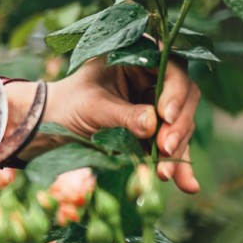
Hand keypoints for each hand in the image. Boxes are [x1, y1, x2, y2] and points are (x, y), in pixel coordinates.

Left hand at [40, 57, 201, 192]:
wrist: (53, 123)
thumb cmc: (68, 104)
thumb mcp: (92, 106)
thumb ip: (122, 114)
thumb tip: (153, 124)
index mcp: (139, 57)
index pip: (172, 69)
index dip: (174, 93)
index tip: (165, 117)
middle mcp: (155, 78)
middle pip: (183, 99)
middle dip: (177, 127)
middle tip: (165, 149)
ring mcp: (157, 104)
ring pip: (180, 125)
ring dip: (177, 151)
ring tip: (165, 174)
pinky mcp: (156, 130)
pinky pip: (172, 145)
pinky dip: (178, 165)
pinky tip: (189, 186)